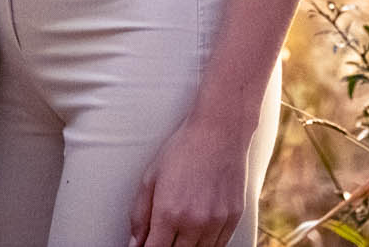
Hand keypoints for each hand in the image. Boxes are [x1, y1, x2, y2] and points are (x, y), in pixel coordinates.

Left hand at [129, 114, 251, 246]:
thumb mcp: (150, 178)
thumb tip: (135, 244)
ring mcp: (216, 222)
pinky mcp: (233, 219)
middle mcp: (194, 222)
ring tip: (178, 234)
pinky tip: (197, 235)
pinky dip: (206, 245)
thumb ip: (140, 215)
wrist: (219, 132)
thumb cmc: (181, 151)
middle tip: (161, 237)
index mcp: (168, 212)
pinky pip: (219, 246)